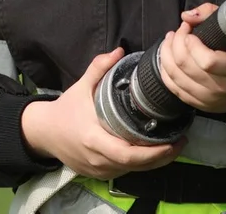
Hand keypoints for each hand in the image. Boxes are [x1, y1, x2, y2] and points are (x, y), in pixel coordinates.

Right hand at [21, 48, 184, 179]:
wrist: (44, 132)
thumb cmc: (65, 109)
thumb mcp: (81, 86)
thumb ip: (99, 67)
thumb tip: (119, 50)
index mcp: (94, 139)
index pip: (128, 154)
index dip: (153, 153)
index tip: (172, 141)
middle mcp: (98, 159)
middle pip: (136, 166)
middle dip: (162, 157)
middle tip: (182, 142)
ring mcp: (98, 170)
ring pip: (132, 171)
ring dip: (154, 162)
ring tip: (174, 146)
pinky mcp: (98, 174)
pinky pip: (124, 172)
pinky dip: (140, 164)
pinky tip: (154, 152)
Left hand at [158, 3, 225, 113]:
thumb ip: (211, 14)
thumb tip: (186, 16)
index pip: (208, 61)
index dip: (192, 44)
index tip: (191, 31)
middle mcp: (224, 88)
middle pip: (186, 66)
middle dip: (176, 42)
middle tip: (181, 29)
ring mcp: (211, 100)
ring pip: (175, 77)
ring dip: (167, 54)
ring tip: (171, 39)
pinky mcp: (201, 105)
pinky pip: (174, 88)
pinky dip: (166, 70)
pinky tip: (168, 57)